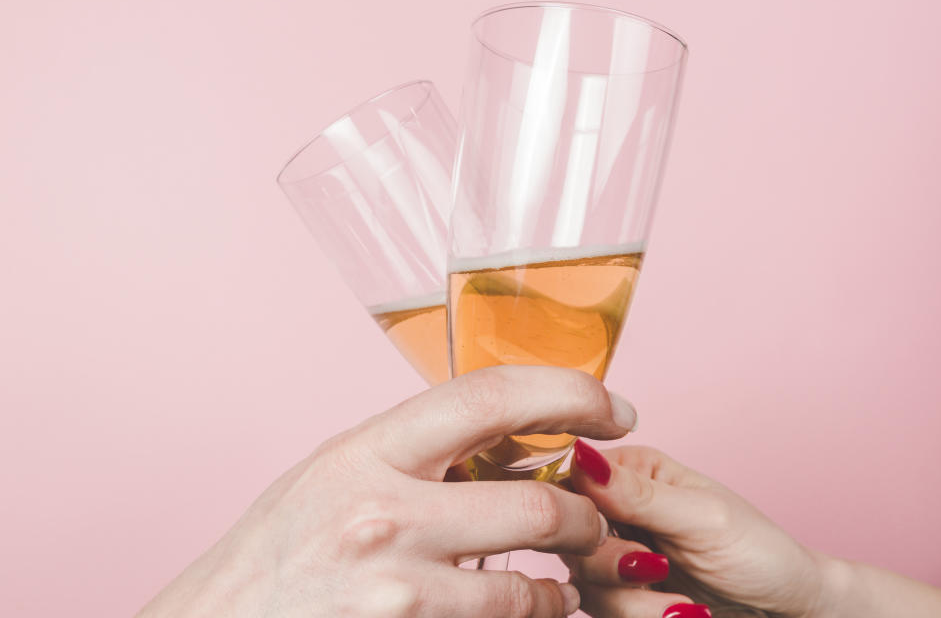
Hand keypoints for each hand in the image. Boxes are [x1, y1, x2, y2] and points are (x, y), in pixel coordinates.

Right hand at [136, 366, 638, 617]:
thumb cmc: (279, 548)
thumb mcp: (339, 472)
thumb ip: (420, 451)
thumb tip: (516, 434)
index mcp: (368, 452)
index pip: (492, 397)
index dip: (569, 392)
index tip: (613, 406)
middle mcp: (386, 518)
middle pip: (539, 506)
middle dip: (583, 517)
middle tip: (587, 520)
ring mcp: (398, 594)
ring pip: (534, 591)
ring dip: (562, 587)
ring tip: (554, 581)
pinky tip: (517, 613)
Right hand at [561, 442, 825, 617]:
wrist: (787, 610)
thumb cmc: (760, 552)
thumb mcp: (701, 518)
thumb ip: (637, 494)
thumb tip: (580, 455)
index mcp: (631, 471)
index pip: (569, 479)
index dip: (576, 512)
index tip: (612, 533)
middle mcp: (615, 509)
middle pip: (569, 537)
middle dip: (611, 567)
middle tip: (659, 570)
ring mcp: (616, 555)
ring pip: (583, 581)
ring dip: (633, 603)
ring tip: (683, 606)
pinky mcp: (622, 595)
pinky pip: (600, 609)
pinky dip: (639, 617)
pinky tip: (680, 613)